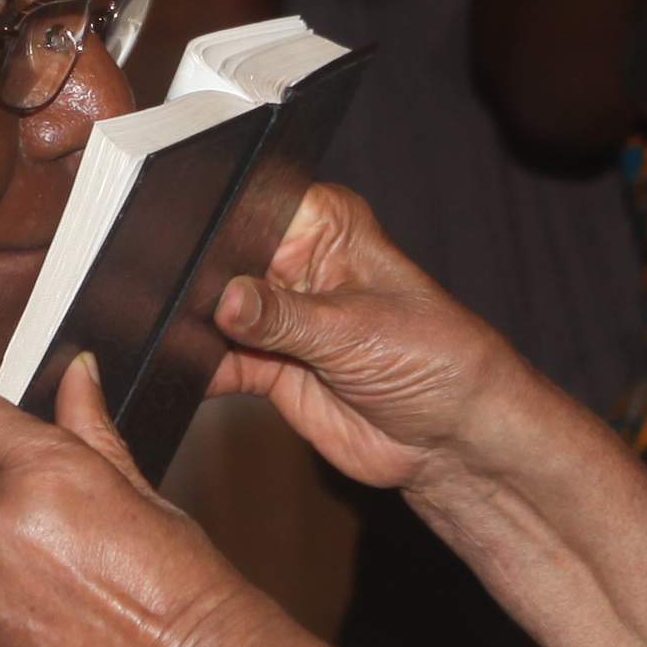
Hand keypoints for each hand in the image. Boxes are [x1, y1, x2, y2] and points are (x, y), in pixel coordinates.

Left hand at [0, 355, 338, 646]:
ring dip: (18, 567)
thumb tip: (78, 376)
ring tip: (86, 593)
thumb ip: (93, 434)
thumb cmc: (191, 598)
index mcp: (39, 476)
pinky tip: (74, 630)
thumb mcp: (148, 498)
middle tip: (84, 537)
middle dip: (21, 510)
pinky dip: (19, 616)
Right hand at [204, 183, 535, 496]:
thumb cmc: (437, 359)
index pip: (254, 208)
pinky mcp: (266, 365)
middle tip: (203, 312)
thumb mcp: (355, 329)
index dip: (222, 229)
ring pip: (212, 315)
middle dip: (206, 288)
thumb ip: (282, 315)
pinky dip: (202, 371)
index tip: (198, 257)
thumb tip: (224, 298)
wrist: (450, 439)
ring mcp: (278, 317)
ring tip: (204, 344)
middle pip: (222, 263)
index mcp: (325, 226)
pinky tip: (195, 374)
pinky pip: (216, 363)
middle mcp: (295, 265)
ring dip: (201, 332)